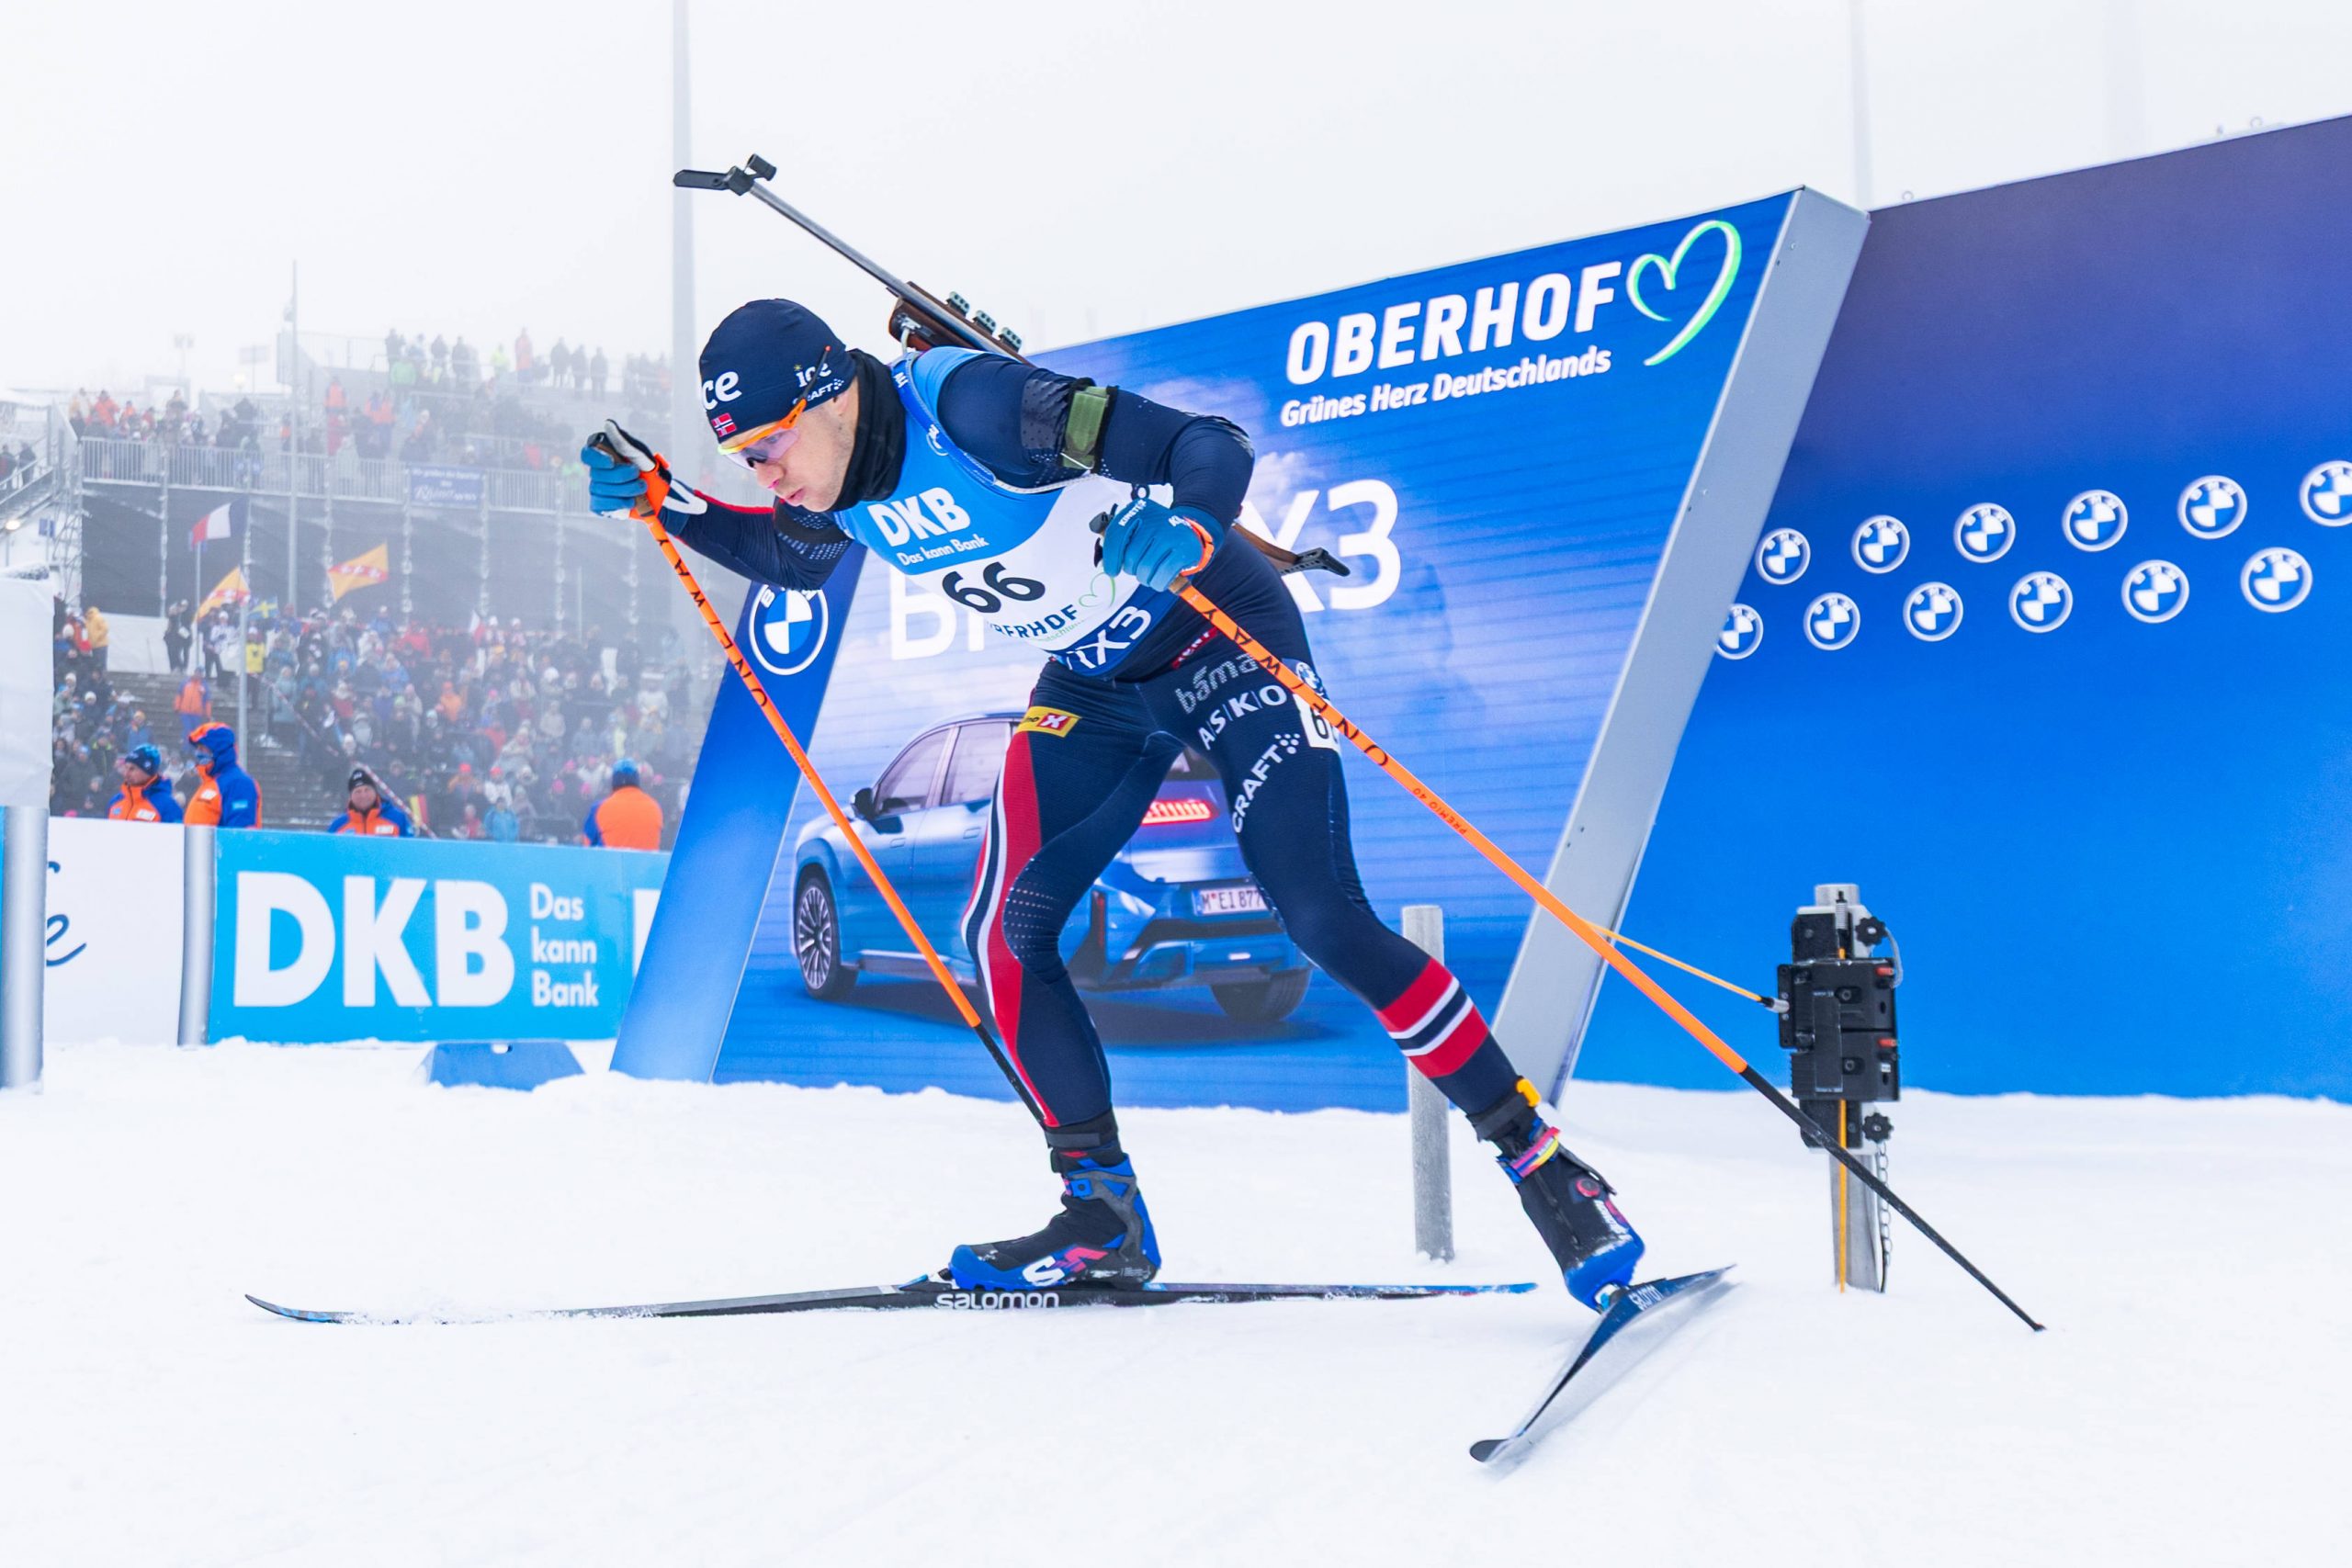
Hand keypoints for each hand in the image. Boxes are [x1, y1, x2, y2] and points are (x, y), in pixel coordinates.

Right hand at [581, 426, 654, 514]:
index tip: (611, 462)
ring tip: (641, 488)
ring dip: (625, 490)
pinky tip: (631, 501)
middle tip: (638, 475)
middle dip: (621, 476)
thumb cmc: (647, 469)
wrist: (660, 494)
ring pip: (600, 490)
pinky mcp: (600, 505)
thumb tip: (608, 423)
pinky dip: (618, 503)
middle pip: (596, 474)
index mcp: (603, 455)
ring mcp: (597, 488)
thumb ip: (623, 441)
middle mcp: (596, 471)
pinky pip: (600, 505)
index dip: (596, 459)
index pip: (587, 454)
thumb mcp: (639, 453)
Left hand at [1098, 498, 1221, 590]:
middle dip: (1132, 569)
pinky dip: (1157, 583)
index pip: (1116, 535)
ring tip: (1149, 573)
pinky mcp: (1185, 550)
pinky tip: (1158, 580)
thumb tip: (1107, 565)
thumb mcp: (1138, 528)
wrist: (1190, 532)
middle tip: (1139, 568)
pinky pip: (1162, 576)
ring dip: (1144, 578)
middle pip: (1130, 556)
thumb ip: (1120, 540)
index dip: (1111, 557)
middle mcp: (1156, 519)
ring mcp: (1172, 534)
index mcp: (1140, 509)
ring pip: (1145, 569)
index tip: (1112, 571)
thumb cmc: (1156, 535)